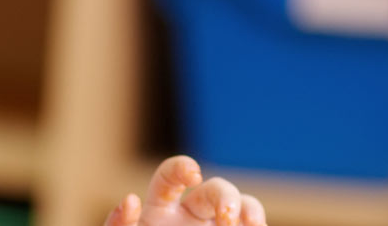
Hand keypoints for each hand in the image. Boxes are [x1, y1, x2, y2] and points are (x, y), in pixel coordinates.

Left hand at [104, 156, 264, 225]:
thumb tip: (131, 199)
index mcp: (159, 210)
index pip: (170, 177)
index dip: (182, 168)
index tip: (192, 175)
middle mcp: (192, 215)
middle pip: (215, 189)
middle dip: (225, 197)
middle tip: (226, 218)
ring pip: (243, 205)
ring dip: (248, 212)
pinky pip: (252, 225)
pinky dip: (256, 224)